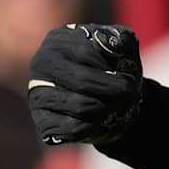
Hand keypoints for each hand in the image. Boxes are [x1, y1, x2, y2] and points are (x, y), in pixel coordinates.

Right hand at [27, 24, 143, 146]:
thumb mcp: (125, 48)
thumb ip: (120, 40)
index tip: (129, 76)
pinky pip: (73, 128)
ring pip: (81, 107)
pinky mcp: (42, 120)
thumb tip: (110, 43)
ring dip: (108, 109)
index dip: (113, 68)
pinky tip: (99, 119)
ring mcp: (37, 93)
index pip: (86, 54)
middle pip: (82, 82)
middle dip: (116, 91)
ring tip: (116, 105)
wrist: (114, 98)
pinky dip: (95, 126)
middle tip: (131, 94)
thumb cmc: (116, 67)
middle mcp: (41, 64)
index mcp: (59, 40)